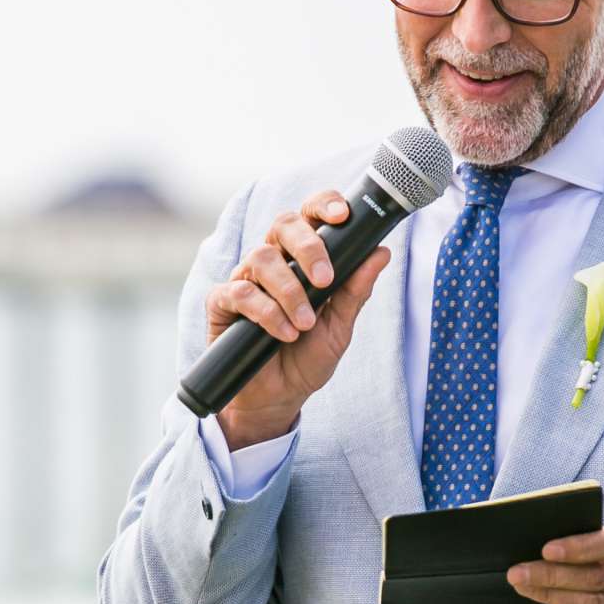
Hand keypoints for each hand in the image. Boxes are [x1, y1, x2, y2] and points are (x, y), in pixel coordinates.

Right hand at [208, 191, 391, 451]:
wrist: (277, 399)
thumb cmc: (307, 359)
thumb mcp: (339, 328)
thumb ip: (356, 290)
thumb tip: (381, 253)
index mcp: (302, 258)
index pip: (310, 216)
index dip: (323, 205)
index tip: (343, 215)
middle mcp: (273, 261)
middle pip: (284, 224)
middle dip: (308, 247)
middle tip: (325, 280)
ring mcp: (245, 279)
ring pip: (261, 257)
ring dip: (289, 291)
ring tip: (305, 324)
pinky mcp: (222, 303)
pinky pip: (240, 292)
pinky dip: (266, 312)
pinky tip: (283, 333)